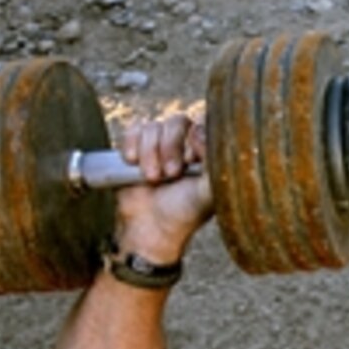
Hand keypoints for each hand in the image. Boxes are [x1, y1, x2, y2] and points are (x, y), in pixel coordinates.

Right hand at [115, 114, 212, 261]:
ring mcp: (160, 146)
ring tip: (153, 179)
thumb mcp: (210, 189)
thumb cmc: (185, 212)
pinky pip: (134, 130)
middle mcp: (185, 145)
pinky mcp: (136, 148)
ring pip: (154, 126)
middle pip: (178, 121)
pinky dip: (132, 145)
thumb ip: (216, 162)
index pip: (204, 123)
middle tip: (170, 174)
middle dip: (170, 147)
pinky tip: (133, 164)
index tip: (190, 162)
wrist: (150, 228)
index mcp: (207, 152)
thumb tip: (204, 133)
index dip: (195, 139)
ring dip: (150, 153)